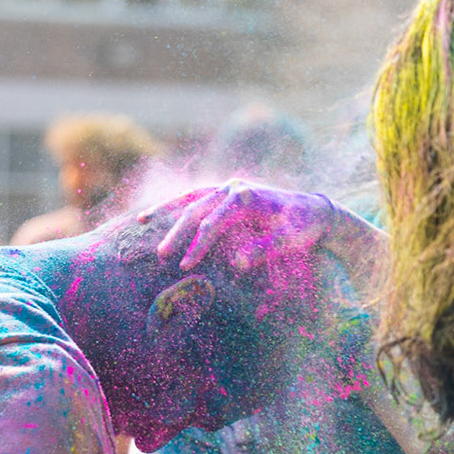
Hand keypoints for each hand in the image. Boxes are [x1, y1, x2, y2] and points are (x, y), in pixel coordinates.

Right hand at [148, 180, 335, 272]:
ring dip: (165, 210)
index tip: (185, 266)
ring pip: (190, 198)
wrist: (314, 211)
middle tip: (161, 255)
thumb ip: (263, 248)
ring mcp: (227, 188)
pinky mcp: (224, 194)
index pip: (214, 222)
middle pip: (197, 208)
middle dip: (177, 232)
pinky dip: (175, 206)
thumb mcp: (289, 240)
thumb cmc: (303, 227)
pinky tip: (154, 214)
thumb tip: (236, 263)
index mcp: (247, 196)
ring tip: (139, 221)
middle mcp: (234, 187)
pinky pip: (194, 199)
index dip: (198, 245)